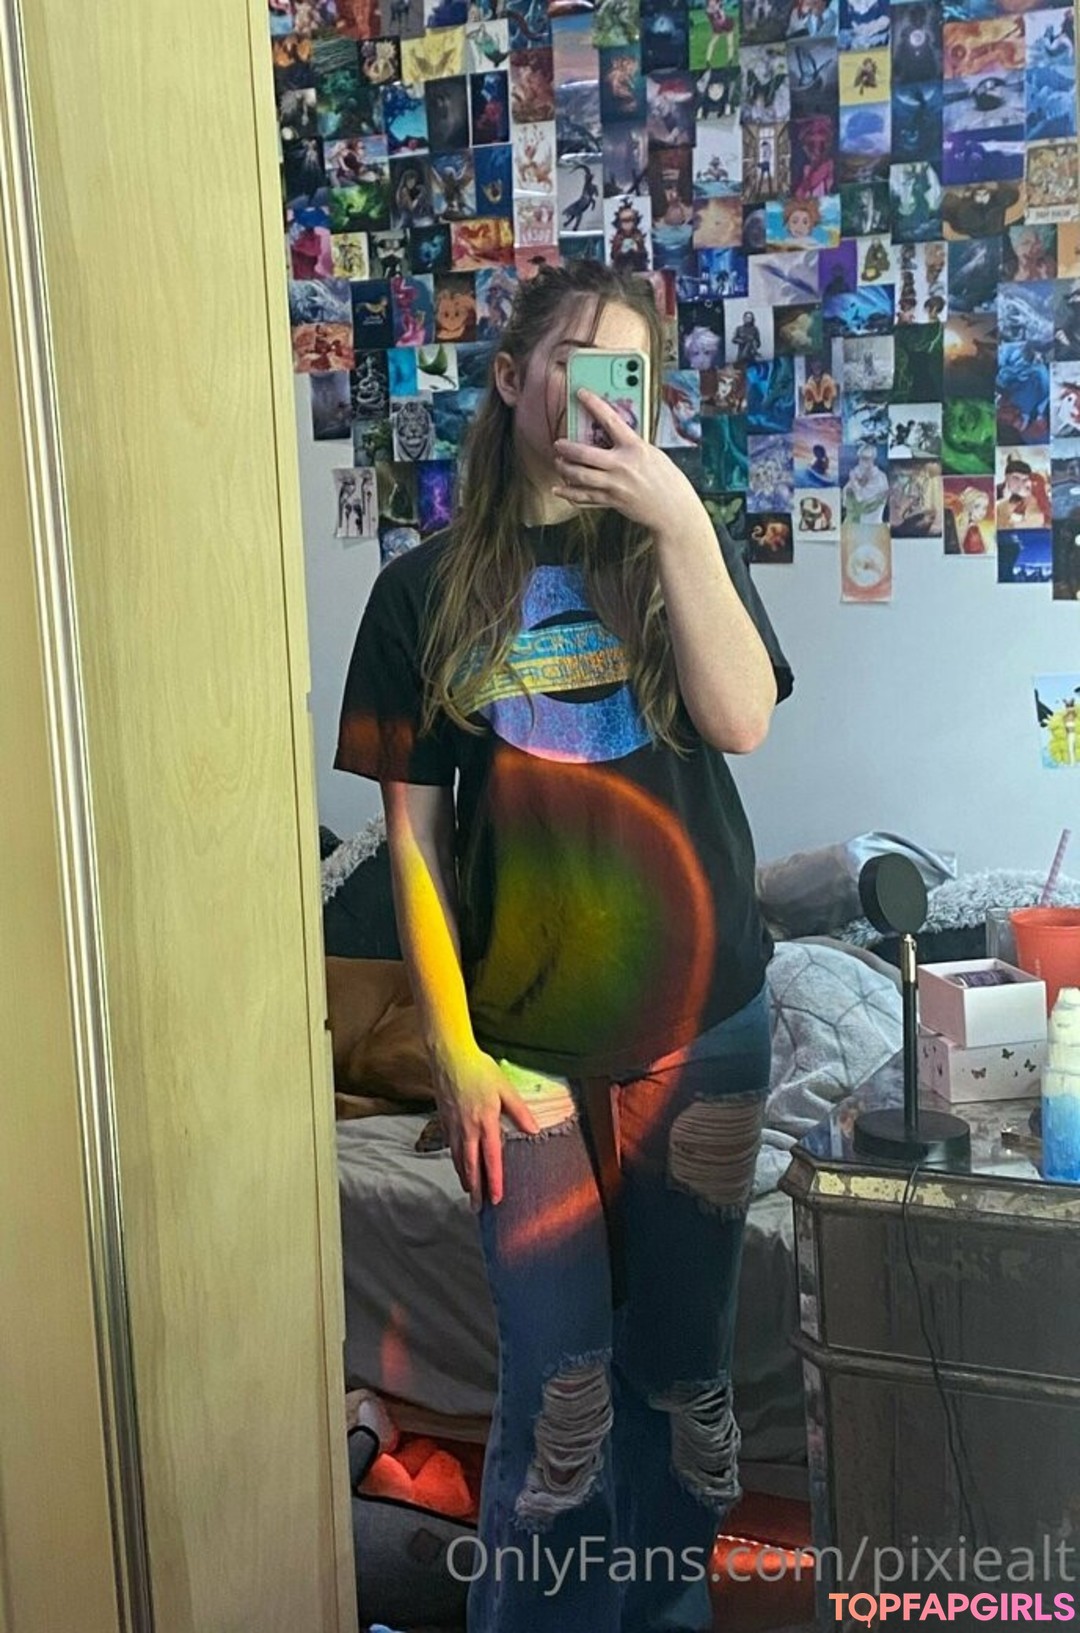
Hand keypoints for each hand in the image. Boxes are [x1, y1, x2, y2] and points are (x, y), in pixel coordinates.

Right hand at [434, 1049, 539, 1209]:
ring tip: (470, 1193)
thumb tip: (534, 1130)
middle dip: (475, 1190)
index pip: (491, 1158)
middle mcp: (467, 1129)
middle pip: (470, 1166)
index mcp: (485, 1122)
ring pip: (458, 1159)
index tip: (496, 1199)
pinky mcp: (444, 1121)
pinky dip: (456, 1162)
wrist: (449, 1056)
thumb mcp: (504, 1088)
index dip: (494, 1180)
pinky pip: (451, 1148)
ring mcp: (453, 1126)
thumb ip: (519, 1111)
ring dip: (465, 1178)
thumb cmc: (479, 1069)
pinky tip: (460, 1167)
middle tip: (477, 1209)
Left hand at [552, 388, 702, 538]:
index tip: (581, 394)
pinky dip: (570, 494)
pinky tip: (560, 490)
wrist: (674, 509)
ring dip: (564, 469)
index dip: (594, 404)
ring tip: (558, 463)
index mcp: (635, 448)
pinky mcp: (612, 501)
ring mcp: (615, 485)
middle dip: (567, 448)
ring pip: (580, 477)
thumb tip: (613, 437)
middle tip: (558, 444)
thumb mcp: (652, 453)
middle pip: (584, 454)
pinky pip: (585, 498)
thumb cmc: (667, 479)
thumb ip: (632, 445)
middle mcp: (622, 466)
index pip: (610, 420)